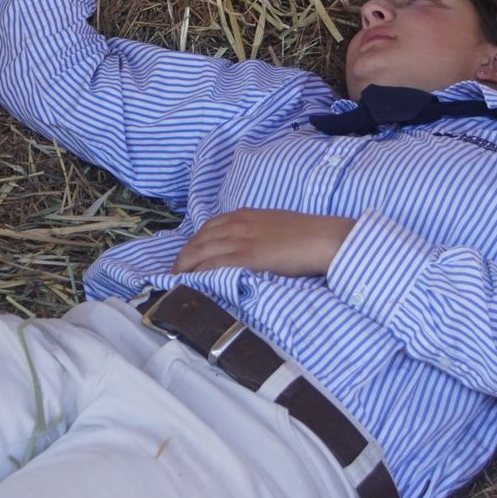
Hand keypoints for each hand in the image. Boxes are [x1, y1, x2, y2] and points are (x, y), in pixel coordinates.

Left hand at [170, 209, 356, 277]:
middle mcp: (238, 224)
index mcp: (244, 215)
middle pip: (199, 240)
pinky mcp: (248, 256)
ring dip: (185, 267)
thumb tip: (246, 248)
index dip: (193, 243)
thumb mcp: (273, 226)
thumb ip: (255, 233)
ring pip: (201, 251)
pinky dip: (199, 272)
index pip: (207, 228)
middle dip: (182, 257)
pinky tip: (191, 282)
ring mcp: (242, 240)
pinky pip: (215, 264)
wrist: (323, 237)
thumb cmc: (306, 234)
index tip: (185, 257)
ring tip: (175, 281)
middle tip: (173, 273)